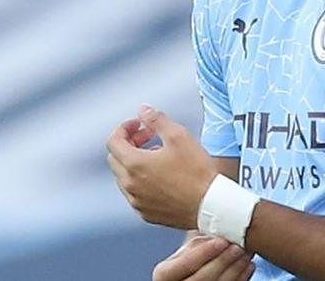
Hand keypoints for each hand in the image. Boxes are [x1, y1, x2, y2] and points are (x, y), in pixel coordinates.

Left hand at [107, 105, 218, 229]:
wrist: (211, 205)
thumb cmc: (197, 172)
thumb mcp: (179, 136)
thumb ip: (157, 120)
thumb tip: (143, 110)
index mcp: (134, 164)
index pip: (113, 141)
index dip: (124, 128)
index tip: (138, 124)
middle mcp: (130, 185)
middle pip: (115, 158)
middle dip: (128, 143)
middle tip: (148, 137)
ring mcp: (137, 201)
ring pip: (124, 177)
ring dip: (134, 163)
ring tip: (159, 156)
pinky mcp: (146, 213)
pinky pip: (135, 193)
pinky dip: (141, 181)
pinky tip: (162, 176)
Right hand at [152, 234, 255, 280]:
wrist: (195, 272)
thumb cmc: (191, 257)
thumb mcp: (186, 247)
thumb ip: (195, 238)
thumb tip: (213, 221)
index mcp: (164, 274)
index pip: (183, 265)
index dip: (203, 253)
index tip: (221, 240)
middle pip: (200, 279)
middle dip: (222, 261)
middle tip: (238, 246)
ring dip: (235, 269)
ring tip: (246, 253)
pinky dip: (241, 278)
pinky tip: (248, 264)